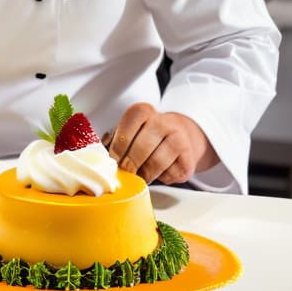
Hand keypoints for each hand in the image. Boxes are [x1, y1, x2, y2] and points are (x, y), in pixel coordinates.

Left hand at [102, 103, 218, 184]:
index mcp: (144, 111)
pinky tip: (158, 173)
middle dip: (129, 164)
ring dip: (143, 174)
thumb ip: (118, 141)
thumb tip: (102, 160)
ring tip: (139, 175)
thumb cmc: (149, 136)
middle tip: (124, 172)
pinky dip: (160, 178)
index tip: (113, 160)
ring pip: (155, 164)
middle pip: (141, 148)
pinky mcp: (188, 161)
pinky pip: (169, 175)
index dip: (117, 148)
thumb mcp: (133, 130)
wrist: (184, 136)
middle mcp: (164, 123)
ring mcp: (180, 141)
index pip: (127, 128)